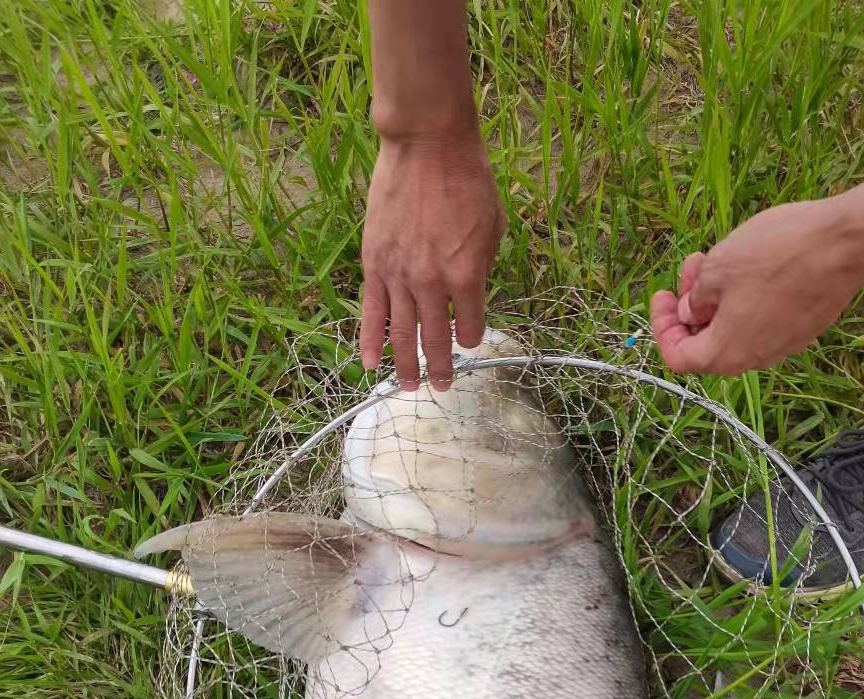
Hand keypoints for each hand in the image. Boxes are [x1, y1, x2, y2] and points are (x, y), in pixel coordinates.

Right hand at [360, 132, 505, 392]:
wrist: (427, 145)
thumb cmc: (468, 179)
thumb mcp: (493, 227)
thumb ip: (482, 267)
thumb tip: (472, 295)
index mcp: (468, 276)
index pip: (472, 327)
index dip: (473, 338)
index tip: (470, 340)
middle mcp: (433, 284)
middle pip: (436, 340)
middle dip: (441, 368)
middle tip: (443, 387)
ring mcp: (400, 276)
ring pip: (401, 335)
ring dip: (406, 365)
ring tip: (410, 387)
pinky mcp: (375, 264)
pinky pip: (371, 313)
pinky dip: (370, 341)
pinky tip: (370, 365)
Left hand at [650, 198, 863, 376]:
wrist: (846, 243)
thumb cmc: (776, 254)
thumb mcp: (718, 268)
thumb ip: (695, 299)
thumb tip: (691, 314)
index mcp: (724, 354)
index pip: (678, 357)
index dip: (661, 328)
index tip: (662, 295)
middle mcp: (753, 360)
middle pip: (707, 344)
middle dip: (690, 307)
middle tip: (691, 267)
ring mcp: (782, 346)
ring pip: (736, 330)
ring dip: (718, 299)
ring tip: (718, 258)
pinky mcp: (804, 329)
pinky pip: (763, 322)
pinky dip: (746, 300)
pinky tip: (750, 268)